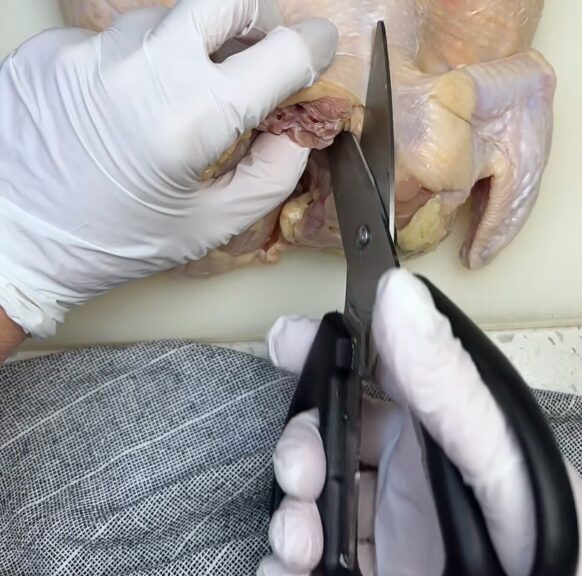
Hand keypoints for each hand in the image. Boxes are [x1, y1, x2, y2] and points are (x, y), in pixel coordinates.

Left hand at [0, 0, 336, 337]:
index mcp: (192, 117)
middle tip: (249, 50)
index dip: (314, 45)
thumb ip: (271, 175)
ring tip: (161, 99)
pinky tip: (110, 108)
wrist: (6, 240)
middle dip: (255, 14)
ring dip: (181, 47)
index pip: (284, 49)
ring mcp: (90, 50)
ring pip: (165, 16)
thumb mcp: (206, 227)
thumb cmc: (106, 244)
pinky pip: (109, 37)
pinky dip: (125, 64)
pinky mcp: (50, 48)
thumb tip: (295, 129)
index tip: (315, 47)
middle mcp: (142, 67)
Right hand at [261, 270, 581, 575]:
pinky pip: (319, 560)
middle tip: (298, 472)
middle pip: (338, 434)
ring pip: (320, 497)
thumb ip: (451, 388)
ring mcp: (398, 529)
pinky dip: (286, 561)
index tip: (287, 340)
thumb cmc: (551, 553)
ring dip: (292, 510)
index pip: (383, 369)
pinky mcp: (378, 574)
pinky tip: (287, 568)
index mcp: (452, 429)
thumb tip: (397, 294)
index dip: (331, 348)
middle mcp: (420, 473)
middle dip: (302, 443)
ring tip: (297, 543)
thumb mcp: (505, 465)